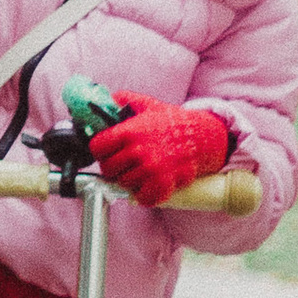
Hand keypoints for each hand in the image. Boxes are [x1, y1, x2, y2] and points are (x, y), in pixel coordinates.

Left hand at [90, 101, 231, 204]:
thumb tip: (106, 99)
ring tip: (139, 170)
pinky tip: (147, 184)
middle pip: (108, 169)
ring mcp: (151, 169)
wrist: (201, 137)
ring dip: (129, 179)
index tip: (106, 150)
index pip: (97, 147)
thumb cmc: (172, 121)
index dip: (100, 149)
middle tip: (122, 163)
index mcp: (129, 131)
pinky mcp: (164, 184)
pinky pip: (142, 198)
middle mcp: (138, 151)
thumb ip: (123, 100)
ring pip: (124, 184)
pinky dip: (143, 194)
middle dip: (113, 167)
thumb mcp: (147, 104)